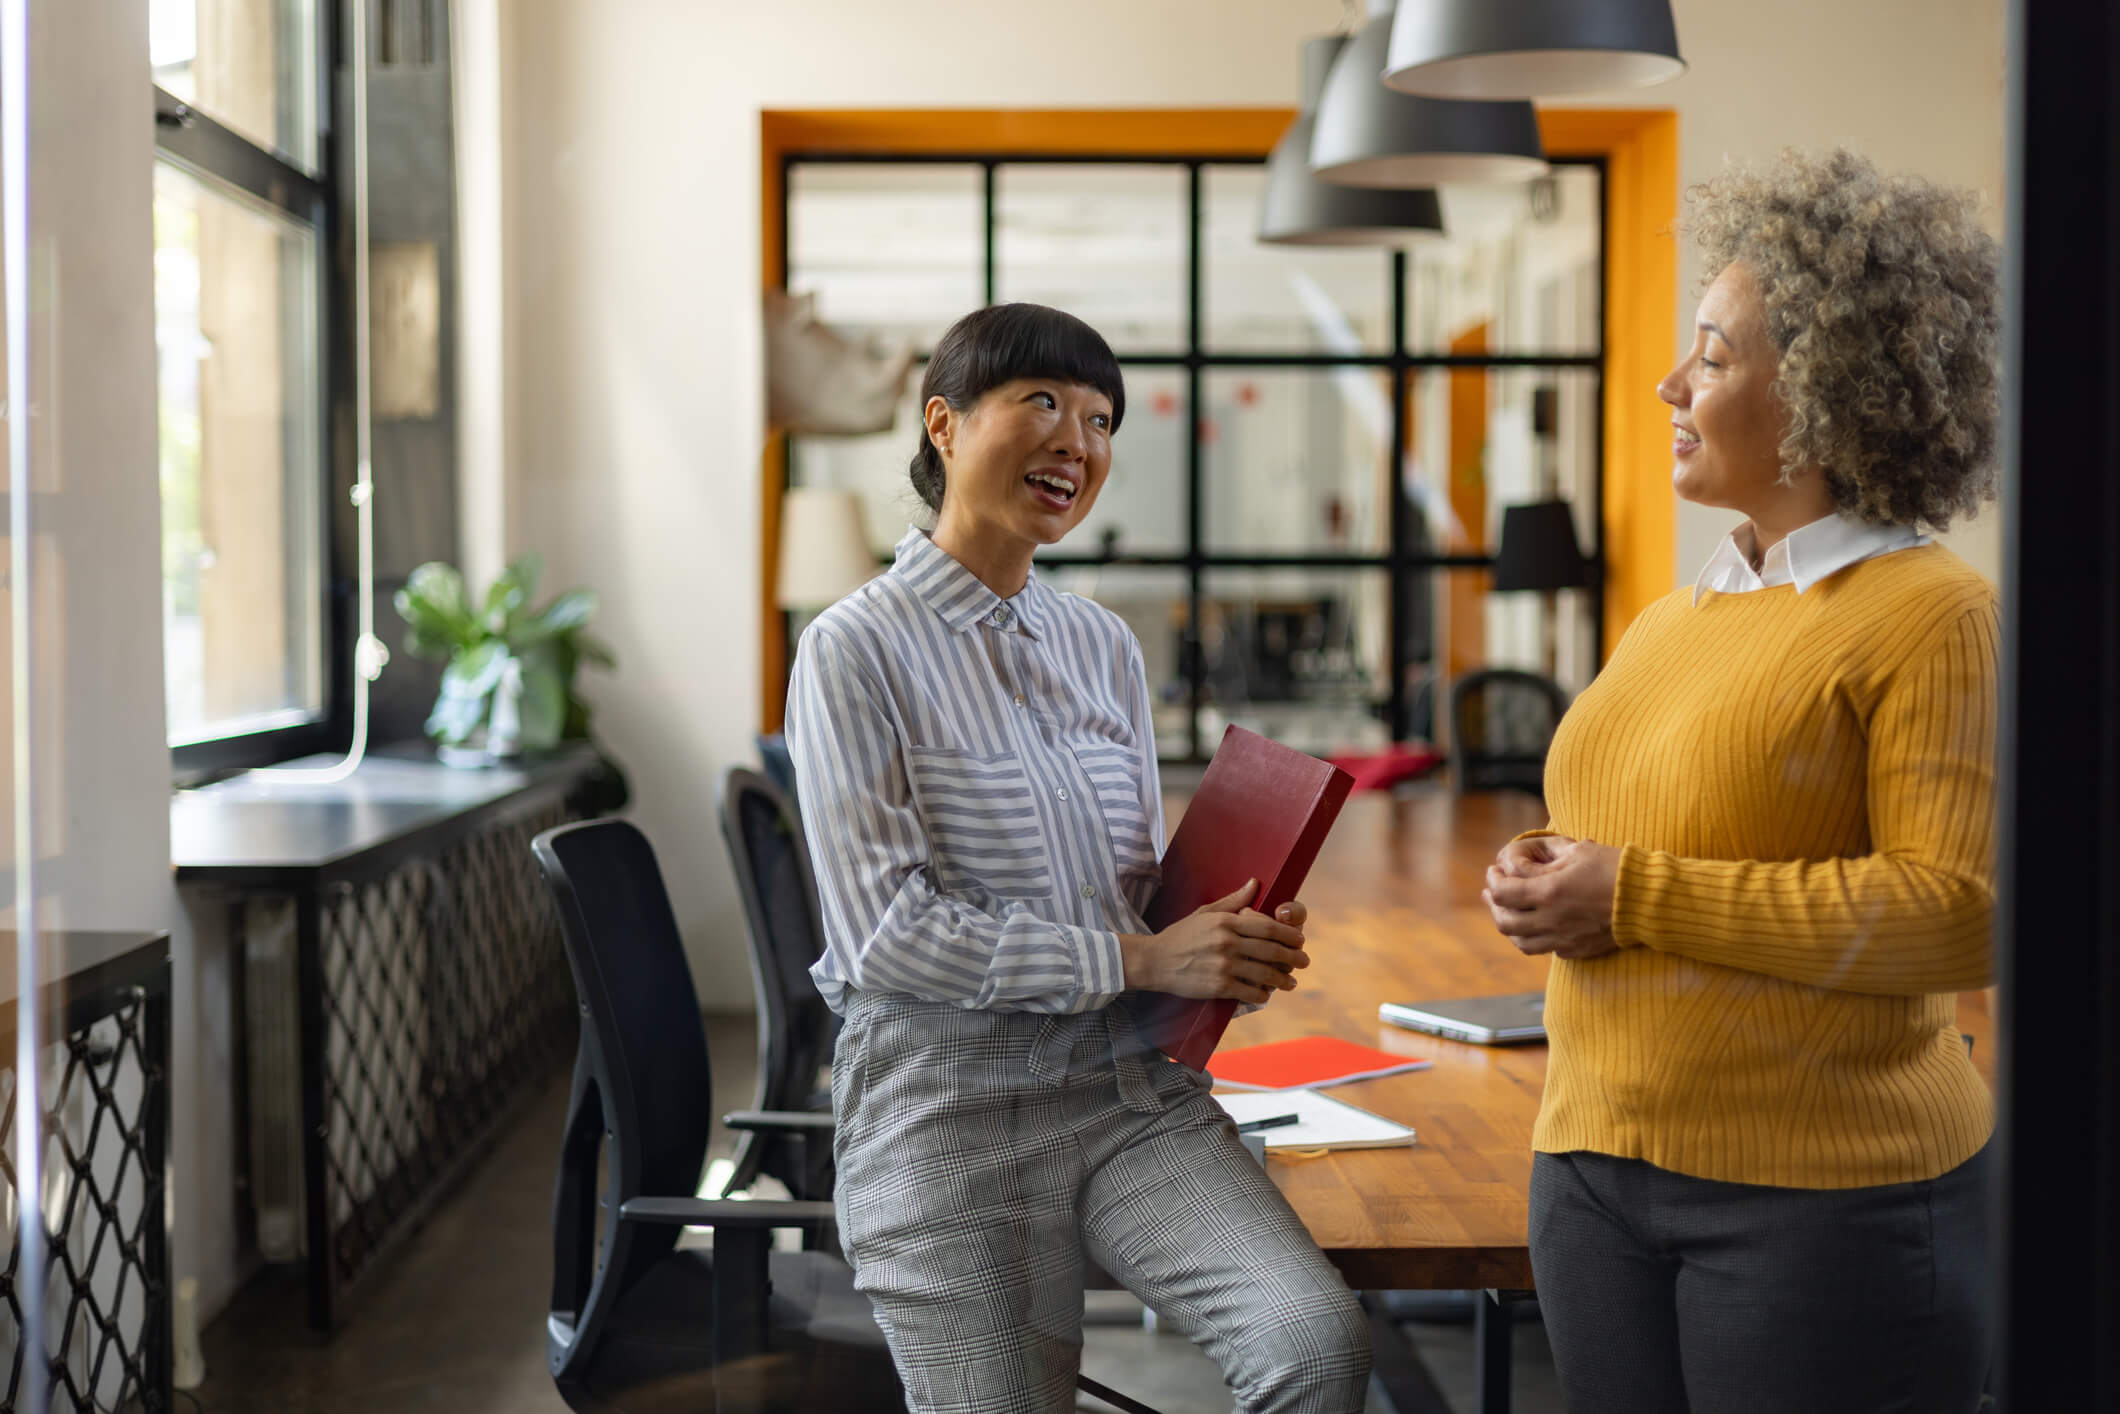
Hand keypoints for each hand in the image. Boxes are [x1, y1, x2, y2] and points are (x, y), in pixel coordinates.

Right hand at [1120, 879, 1310, 1004]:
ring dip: (1283, 979)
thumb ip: (1233, 901)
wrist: (1155, 961)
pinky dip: (1262, 995)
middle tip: (1305, 961)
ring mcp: (1223, 966)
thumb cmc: (1181, 935)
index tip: (1300, 939)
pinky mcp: (1218, 987)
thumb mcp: (1205, 912)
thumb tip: (1255, 883)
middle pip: (1272, 951)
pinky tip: (1267, 994)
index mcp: (1226, 922)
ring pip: (1265, 974)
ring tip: (1290, 982)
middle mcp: (1227, 943)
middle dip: (1293, 957)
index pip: (1267, 927)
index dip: (1289, 934)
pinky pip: (1249, 992)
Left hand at [1483, 840, 1623, 960]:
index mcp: (1549, 891)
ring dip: (1509, 926)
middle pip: (1505, 922)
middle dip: (1493, 905)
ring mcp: (1563, 939)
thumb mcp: (1577, 851)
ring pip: (1520, 942)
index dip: (1493, 880)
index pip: (1503, 892)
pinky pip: (1545, 949)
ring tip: (1508, 912)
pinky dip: (1534, 938)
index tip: (1494, 872)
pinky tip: (1536, 925)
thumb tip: (1522, 861)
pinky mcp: (1576, 949)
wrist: (1647, 900)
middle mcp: (1551, 920)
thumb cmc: (1614, 869)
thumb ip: (1546, 856)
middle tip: (1493, 893)